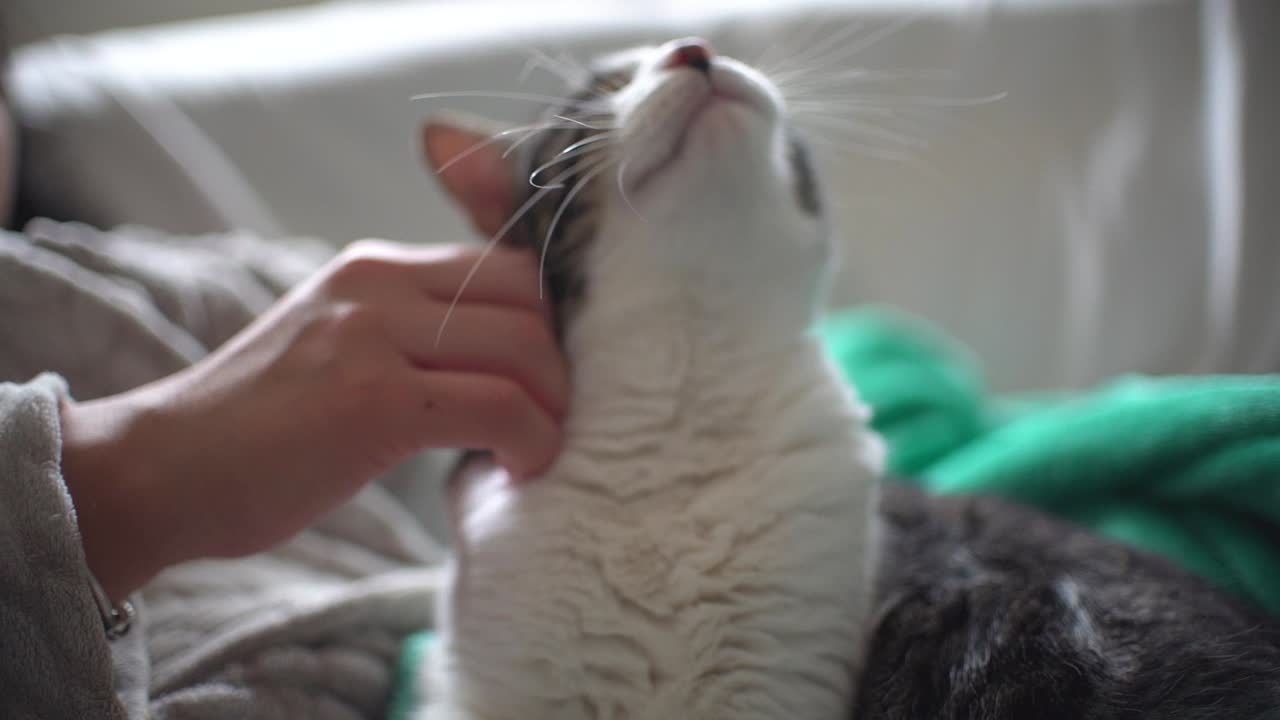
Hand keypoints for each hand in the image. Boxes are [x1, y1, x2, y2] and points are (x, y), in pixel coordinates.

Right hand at [60, 240, 567, 600]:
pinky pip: (501, 407)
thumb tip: (500, 359)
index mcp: (374, 267)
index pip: (503, 264)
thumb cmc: (256, 428)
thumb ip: (407, 334)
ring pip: (527, 348)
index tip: (549, 381)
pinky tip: (520, 471)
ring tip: (537, 450)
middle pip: (529, 297)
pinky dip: (533, 442)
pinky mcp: (375, 400)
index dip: (547, 323)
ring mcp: (374, 336)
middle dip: (560, 363)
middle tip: (553, 418)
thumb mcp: (335, 347)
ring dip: (554, 408)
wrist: (159, 470)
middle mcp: (377, 283)